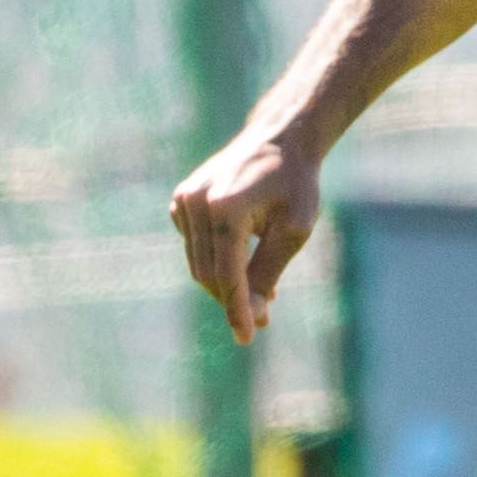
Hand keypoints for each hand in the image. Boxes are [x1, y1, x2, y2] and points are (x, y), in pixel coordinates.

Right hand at [169, 126, 321, 345]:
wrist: (282, 138)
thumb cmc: (295, 183)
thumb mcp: (293, 230)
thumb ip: (268, 272)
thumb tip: (249, 315)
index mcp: (225, 208)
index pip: (227, 274)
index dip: (237, 309)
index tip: (248, 337)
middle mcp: (196, 203)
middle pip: (210, 273)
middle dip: (234, 299)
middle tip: (263, 319)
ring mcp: (184, 201)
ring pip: (200, 263)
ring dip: (226, 284)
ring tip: (261, 297)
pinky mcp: (181, 202)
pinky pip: (196, 246)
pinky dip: (217, 261)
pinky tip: (245, 264)